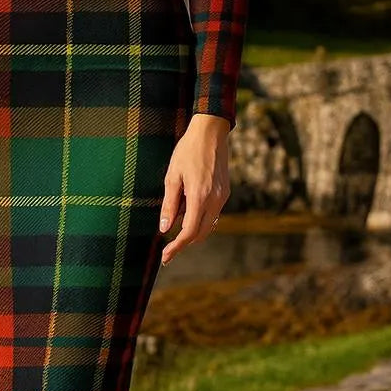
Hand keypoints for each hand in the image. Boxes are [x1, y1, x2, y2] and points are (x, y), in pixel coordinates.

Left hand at [158, 114, 230, 265]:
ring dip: (192, 231)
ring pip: (208, 225)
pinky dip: (200, 219)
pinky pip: (212, 214)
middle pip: (200, 233)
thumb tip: (164, 229)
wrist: (211, 133)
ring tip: (174, 224)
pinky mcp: (225, 192)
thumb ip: (169, 205)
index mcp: (200, 197)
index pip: (188, 232)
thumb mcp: (172, 177)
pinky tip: (186, 210)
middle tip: (168, 249)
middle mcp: (215, 200)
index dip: (176, 247)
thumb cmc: (187, 152)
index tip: (166, 257)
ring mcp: (223, 197)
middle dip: (184, 243)